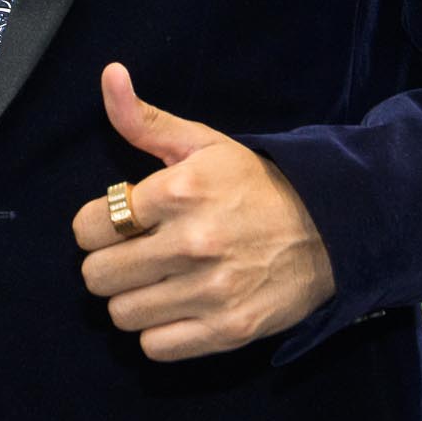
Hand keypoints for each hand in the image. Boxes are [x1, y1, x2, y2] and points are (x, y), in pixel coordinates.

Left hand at [70, 62, 336, 360]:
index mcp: (178, 190)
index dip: (95, 226)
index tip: (115, 225)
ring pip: (122, 314)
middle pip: (98, 276)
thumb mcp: (202, 143)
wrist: (330, 229)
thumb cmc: (255, 183)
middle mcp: (191, 242)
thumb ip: (144, 120)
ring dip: (131, 300)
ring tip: (154, 282)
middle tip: (131, 256)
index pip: (91, 226)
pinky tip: (175, 308)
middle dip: (107, 265)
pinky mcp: (229, 330)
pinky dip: (158, 333)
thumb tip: (109, 74)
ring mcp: (211, 291)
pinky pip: (156, 347)